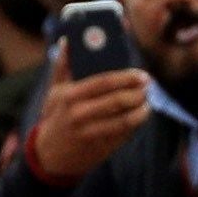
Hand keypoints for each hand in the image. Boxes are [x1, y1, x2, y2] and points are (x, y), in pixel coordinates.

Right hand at [23, 64, 145, 184]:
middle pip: (118, 101)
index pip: (103, 82)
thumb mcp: (54, 92)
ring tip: (146, 102)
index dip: (126, 77)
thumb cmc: (55, 117)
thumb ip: (62, 66)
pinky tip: (139, 116)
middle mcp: (79, 114)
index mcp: (70, 96)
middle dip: (138, 92)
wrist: (50, 156)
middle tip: (147, 86)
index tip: (141, 75)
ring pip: (125, 120)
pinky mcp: (100, 147)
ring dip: (141, 109)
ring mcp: (91, 133)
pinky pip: (124, 134)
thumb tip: (68, 41)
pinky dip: (136, 124)